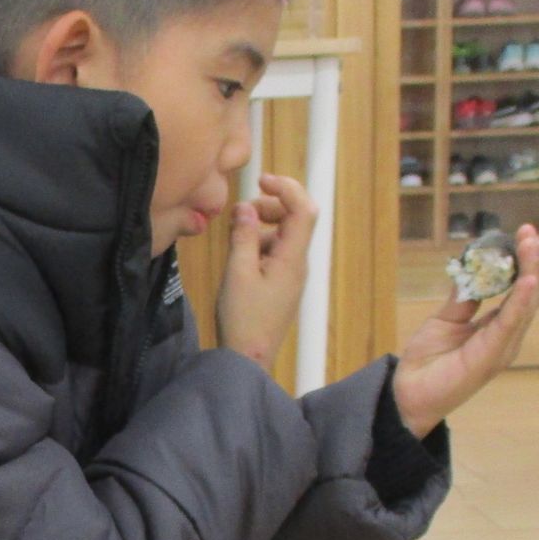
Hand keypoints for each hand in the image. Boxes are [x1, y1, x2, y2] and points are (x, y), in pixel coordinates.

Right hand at [214, 174, 315, 365]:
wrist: (249, 359)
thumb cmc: (243, 318)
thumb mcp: (237, 273)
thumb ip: (243, 236)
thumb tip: (245, 208)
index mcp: (292, 258)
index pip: (303, 209)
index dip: (286, 188)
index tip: (261, 180)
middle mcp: (298, 264)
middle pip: (297, 219)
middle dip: (272, 205)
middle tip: (243, 210)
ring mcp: (291, 276)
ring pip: (284, 235)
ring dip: (262, 224)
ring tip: (235, 232)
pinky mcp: (281, 286)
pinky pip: (276, 253)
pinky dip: (259, 243)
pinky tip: (239, 255)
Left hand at [391, 222, 538, 437]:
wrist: (408, 394)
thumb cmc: (429, 361)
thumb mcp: (446, 319)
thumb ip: (464, 297)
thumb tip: (474, 268)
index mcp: (498, 327)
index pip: (520, 289)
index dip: (524, 261)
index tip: (524, 233)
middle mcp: (507, 336)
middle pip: (530, 293)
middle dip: (534, 260)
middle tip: (530, 231)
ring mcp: (503, 347)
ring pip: (526, 304)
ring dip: (532, 272)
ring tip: (533, 245)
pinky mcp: (492, 357)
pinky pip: (510, 324)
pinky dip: (520, 301)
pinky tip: (527, 280)